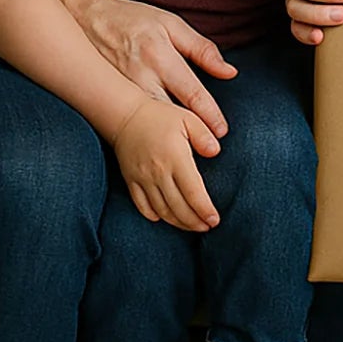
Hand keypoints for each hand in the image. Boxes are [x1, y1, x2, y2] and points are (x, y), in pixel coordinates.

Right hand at [62, 0, 235, 137]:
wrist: (86, 17)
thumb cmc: (135, 19)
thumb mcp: (172, 25)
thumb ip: (202, 49)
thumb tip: (229, 72)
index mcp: (160, 56)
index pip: (191, 92)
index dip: (209, 114)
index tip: (222, 132)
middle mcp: (140, 76)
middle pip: (170, 113)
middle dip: (191, 134)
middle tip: (211, 151)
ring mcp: (121, 89)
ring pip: (149, 120)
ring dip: (168, 138)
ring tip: (188, 155)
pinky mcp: (107, 96)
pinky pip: (130, 118)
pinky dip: (145, 132)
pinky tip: (156, 145)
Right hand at [113, 98, 220, 231]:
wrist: (126, 115)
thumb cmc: (162, 115)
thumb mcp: (189, 118)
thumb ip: (204, 135)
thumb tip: (216, 152)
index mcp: (176, 158)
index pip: (193, 193)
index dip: (204, 210)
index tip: (215, 220)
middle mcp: (158, 172)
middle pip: (178, 207)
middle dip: (194, 221)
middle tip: (208, 227)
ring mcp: (142, 179)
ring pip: (161, 210)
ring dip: (178, 222)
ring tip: (192, 226)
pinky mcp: (131, 181)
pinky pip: (142, 205)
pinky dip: (154, 216)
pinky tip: (165, 219)